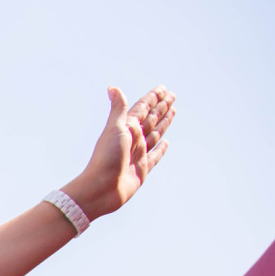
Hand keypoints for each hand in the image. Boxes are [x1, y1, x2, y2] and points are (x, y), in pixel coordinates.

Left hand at [68, 85, 175, 218]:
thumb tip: (112, 87)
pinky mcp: (142, 169)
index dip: (152, 98)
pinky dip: (161, 149)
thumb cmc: (105, 158)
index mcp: (126, 128)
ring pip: (155, 134)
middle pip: (151, 119)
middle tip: (172, 95)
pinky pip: (155, 156)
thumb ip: (118, 108)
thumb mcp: (114, 128)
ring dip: (164, 123)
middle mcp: (132, 140)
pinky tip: (166, 142)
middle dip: (161, 107)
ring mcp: (138, 154)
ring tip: (172, 111)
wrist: (101, 188)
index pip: (142, 109)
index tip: (163, 89)